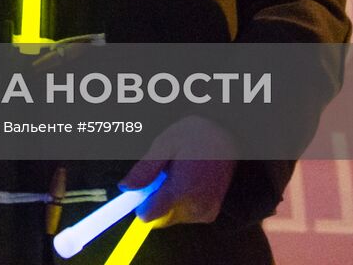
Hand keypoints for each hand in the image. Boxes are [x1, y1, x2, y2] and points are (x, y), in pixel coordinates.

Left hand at [119, 115, 236, 224]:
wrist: (227, 136)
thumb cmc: (195, 135)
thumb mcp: (164, 144)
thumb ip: (145, 170)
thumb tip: (125, 188)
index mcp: (182, 190)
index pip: (147, 215)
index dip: (139, 202)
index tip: (140, 187)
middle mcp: (195, 207)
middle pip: (157, 217)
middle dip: (154, 198)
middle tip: (164, 173)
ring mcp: (205, 212)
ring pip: (170, 217)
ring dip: (167, 200)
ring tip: (178, 174)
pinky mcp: (210, 214)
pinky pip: (184, 215)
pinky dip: (180, 202)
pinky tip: (188, 181)